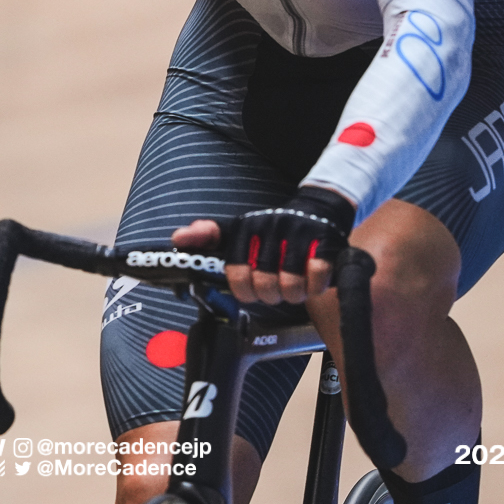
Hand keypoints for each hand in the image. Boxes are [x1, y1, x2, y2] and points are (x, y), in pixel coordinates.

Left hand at [173, 186, 356, 304]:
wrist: (319, 208)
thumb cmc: (272, 230)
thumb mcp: (238, 231)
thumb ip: (207, 237)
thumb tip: (177, 239)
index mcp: (246, 228)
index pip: (236, 272)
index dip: (244, 290)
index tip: (250, 289)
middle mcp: (270, 227)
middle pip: (265, 285)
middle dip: (271, 295)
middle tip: (276, 288)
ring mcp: (299, 234)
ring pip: (291, 286)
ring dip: (294, 294)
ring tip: (294, 286)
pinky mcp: (326, 241)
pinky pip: (316, 279)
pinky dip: (315, 287)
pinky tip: (313, 280)